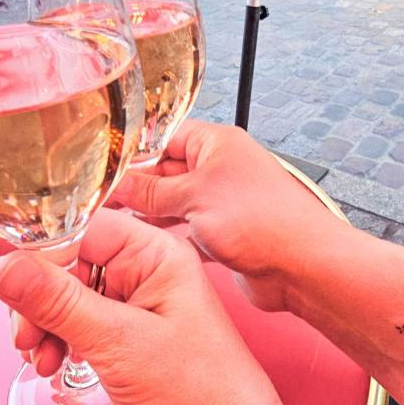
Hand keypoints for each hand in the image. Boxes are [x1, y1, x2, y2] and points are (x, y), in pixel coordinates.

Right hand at [0, 209, 284, 404]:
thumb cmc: (194, 388)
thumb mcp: (116, 342)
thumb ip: (58, 302)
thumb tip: (5, 268)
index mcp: (155, 253)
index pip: (79, 228)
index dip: (32, 242)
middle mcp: (147, 269)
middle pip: (68, 262)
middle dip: (36, 297)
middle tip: (23, 335)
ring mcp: (139, 300)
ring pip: (69, 294)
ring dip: (44, 323)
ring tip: (38, 357)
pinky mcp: (132, 330)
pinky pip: (81, 320)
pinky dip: (60, 339)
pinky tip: (54, 364)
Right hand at [112, 120, 344, 311]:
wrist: (302, 265)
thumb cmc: (264, 220)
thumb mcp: (194, 196)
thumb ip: (150, 190)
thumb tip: (116, 184)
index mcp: (217, 144)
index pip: (164, 138)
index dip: (134, 153)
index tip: (102, 169)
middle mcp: (220, 170)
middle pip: (166, 173)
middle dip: (137, 188)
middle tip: (101, 202)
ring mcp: (222, 204)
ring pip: (174, 206)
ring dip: (151, 216)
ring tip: (114, 223)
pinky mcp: (224, 236)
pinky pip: (186, 233)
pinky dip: (169, 238)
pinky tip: (145, 246)